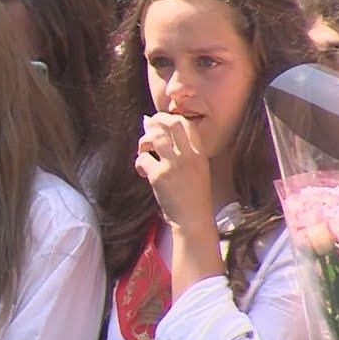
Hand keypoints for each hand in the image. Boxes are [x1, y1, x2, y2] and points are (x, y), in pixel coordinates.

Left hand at [135, 113, 211, 232]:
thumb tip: (156, 130)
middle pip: (171, 123)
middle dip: (156, 121)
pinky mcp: (159, 176)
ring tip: (144, 151)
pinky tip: (144, 173)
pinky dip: (139, 163)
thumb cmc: (192, 197)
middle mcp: (188, 156)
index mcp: (199, 154)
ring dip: (144, 141)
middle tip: (148, 129)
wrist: (193, 220)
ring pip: (155, 137)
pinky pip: (142, 159)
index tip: (161, 125)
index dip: (171, 119)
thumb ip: (181, 152)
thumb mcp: (196, 170)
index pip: (187, 124)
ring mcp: (174, 165)